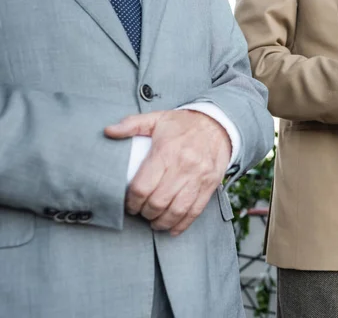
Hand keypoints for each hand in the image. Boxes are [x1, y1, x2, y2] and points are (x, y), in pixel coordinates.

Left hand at [105, 110, 230, 235]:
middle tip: (141, 212)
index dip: (132, 201)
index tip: (129, 204)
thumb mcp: (157, 119)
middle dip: (146, 213)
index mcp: (166, 152)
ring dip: (162, 222)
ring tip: (154, 222)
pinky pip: (196, 211)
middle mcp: (184, 166)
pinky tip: (173, 228)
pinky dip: (183, 224)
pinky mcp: (210, 185)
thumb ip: (132, 125)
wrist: (217, 126)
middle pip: (158, 202)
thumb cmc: (183, 125)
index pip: (143, 187)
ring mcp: (199, 178)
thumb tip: (108, 131)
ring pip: (177, 210)